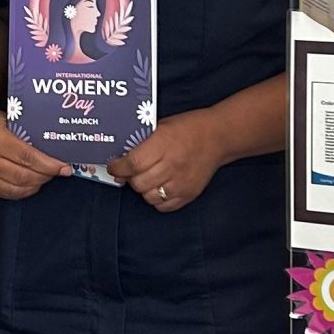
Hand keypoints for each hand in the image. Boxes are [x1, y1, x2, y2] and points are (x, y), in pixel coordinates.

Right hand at [0, 99, 68, 199]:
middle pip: (23, 176)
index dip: (49, 165)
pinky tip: (33, 184)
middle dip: (46, 176)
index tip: (64, 167)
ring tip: (47, 176)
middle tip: (59, 171)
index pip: (28, 157)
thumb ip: (30, 135)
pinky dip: (24, 191)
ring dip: (36, 184)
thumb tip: (57, 150)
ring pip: (17, 188)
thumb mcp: (11, 120)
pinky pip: (7, 194)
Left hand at [107, 109, 225, 211]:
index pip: (133, 163)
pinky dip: (157, 199)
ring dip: (143, 189)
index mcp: (163, 143)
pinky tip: (159, 187)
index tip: (114, 167)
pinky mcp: (189, 193)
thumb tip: (121, 157)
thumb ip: (142, 142)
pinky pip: (163, 206)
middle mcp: (172, 165)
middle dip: (129, 178)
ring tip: (147, 178)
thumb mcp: (161, 127)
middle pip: (138, 182)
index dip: (118, 168)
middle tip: (131, 172)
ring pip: (148, 196)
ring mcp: (181, 182)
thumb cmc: (189, 129)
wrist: (219, 137)